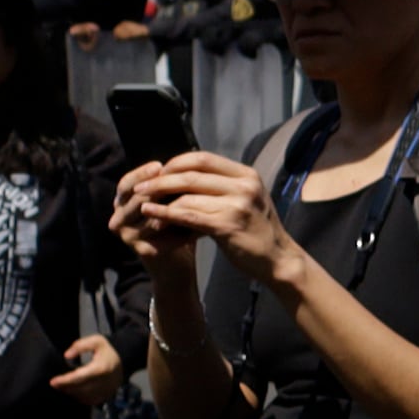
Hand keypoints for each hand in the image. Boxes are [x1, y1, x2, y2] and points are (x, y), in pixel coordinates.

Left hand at [48, 333, 125, 407]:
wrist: (124, 361)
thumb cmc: (106, 351)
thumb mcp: (96, 341)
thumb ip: (80, 345)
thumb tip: (67, 356)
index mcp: (101, 368)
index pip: (79, 377)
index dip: (65, 380)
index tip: (53, 381)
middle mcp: (104, 382)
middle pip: (80, 388)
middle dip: (65, 387)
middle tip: (55, 383)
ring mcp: (106, 391)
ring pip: (83, 396)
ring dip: (71, 392)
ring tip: (63, 386)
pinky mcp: (105, 397)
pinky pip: (88, 400)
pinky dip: (79, 396)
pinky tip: (74, 390)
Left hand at [113, 150, 285, 289]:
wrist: (278, 259)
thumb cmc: (257, 231)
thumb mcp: (246, 199)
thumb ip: (222, 186)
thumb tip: (184, 175)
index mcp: (247, 175)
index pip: (203, 158)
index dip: (176, 163)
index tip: (158, 172)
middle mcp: (244, 186)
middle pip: (191, 175)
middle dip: (161, 180)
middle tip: (140, 187)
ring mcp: (237, 205)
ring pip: (187, 196)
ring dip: (160, 201)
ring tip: (143, 208)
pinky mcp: (228, 226)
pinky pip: (189, 216)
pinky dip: (166, 216)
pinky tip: (152, 218)